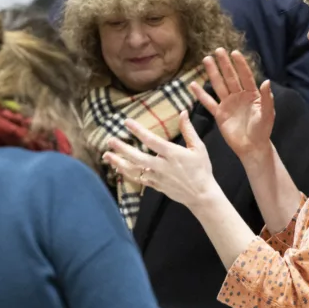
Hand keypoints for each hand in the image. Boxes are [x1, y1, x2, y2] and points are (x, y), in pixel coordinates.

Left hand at [103, 111, 222, 210]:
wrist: (201, 195)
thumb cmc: (201, 169)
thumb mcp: (198, 148)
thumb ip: (188, 130)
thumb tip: (183, 112)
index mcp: (173, 154)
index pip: (152, 141)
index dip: (138, 131)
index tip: (126, 122)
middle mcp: (162, 166)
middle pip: (138, 157)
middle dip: (123, 149)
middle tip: (110, 140)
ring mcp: (157, 178)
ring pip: (134, 170)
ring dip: (119, 162)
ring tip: (106, 155)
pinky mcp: (155, 186)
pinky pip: (138, 179)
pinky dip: (126, 173)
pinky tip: (117, 167)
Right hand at [191, 49, 274, 160]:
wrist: (252, 147)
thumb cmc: (263, 130)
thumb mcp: (267, 114)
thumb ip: (266, 98)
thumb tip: (266, 81)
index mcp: (252, 94)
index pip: (245, 76)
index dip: (240, 65)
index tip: (234, 52)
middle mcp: (239, 96)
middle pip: (230, 77)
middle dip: (224, 64)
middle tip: (218, 50)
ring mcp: (228, 104)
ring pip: (219, 85)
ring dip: (212, 73)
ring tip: (206, 60)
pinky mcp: (219, 114)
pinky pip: (208, 102)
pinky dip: (200, 94)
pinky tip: (193, 85)